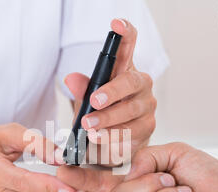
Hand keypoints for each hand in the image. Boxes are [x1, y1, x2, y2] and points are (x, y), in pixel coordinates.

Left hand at [64, 19, 155, 164]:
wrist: (113, 142)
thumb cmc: (102, 114)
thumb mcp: (87, 101)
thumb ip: (82, 89)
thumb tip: (70, 78)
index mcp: (124, 70)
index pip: (129, 46)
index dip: (125, 33)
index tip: (116, 24)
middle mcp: (140, 85)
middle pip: (131, 81)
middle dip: (112, 91)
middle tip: (94, 101)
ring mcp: (147, 106)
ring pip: (131, 110)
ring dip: (108, 119)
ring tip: (89, 127)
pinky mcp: (148, 128)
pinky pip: (132, 132)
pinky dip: (112, 136)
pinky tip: (98, 138)